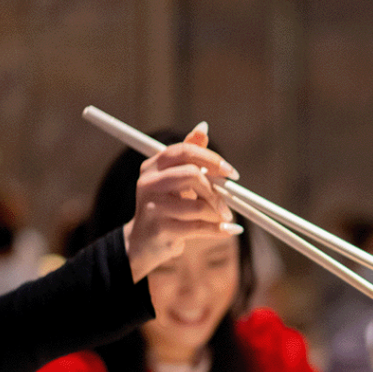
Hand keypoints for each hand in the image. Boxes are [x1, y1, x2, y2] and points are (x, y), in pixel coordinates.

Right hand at [124, 124, 239, 281]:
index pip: (185, 151)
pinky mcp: (160, 230)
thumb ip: (188, 155)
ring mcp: (152, 207)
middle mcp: (148, 183)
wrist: (142, 243)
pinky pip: (198, 227)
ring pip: (197, 206)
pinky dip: (218, 229)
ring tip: (224, 218)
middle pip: (192, 175)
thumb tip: (203, 128)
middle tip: (229, 200)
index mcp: (153, 166)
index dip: (212, 159)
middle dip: (216, 189)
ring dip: (217, 213)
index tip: (231, 173)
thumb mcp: (173, 179)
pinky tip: (228, 230)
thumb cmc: (164, 208)